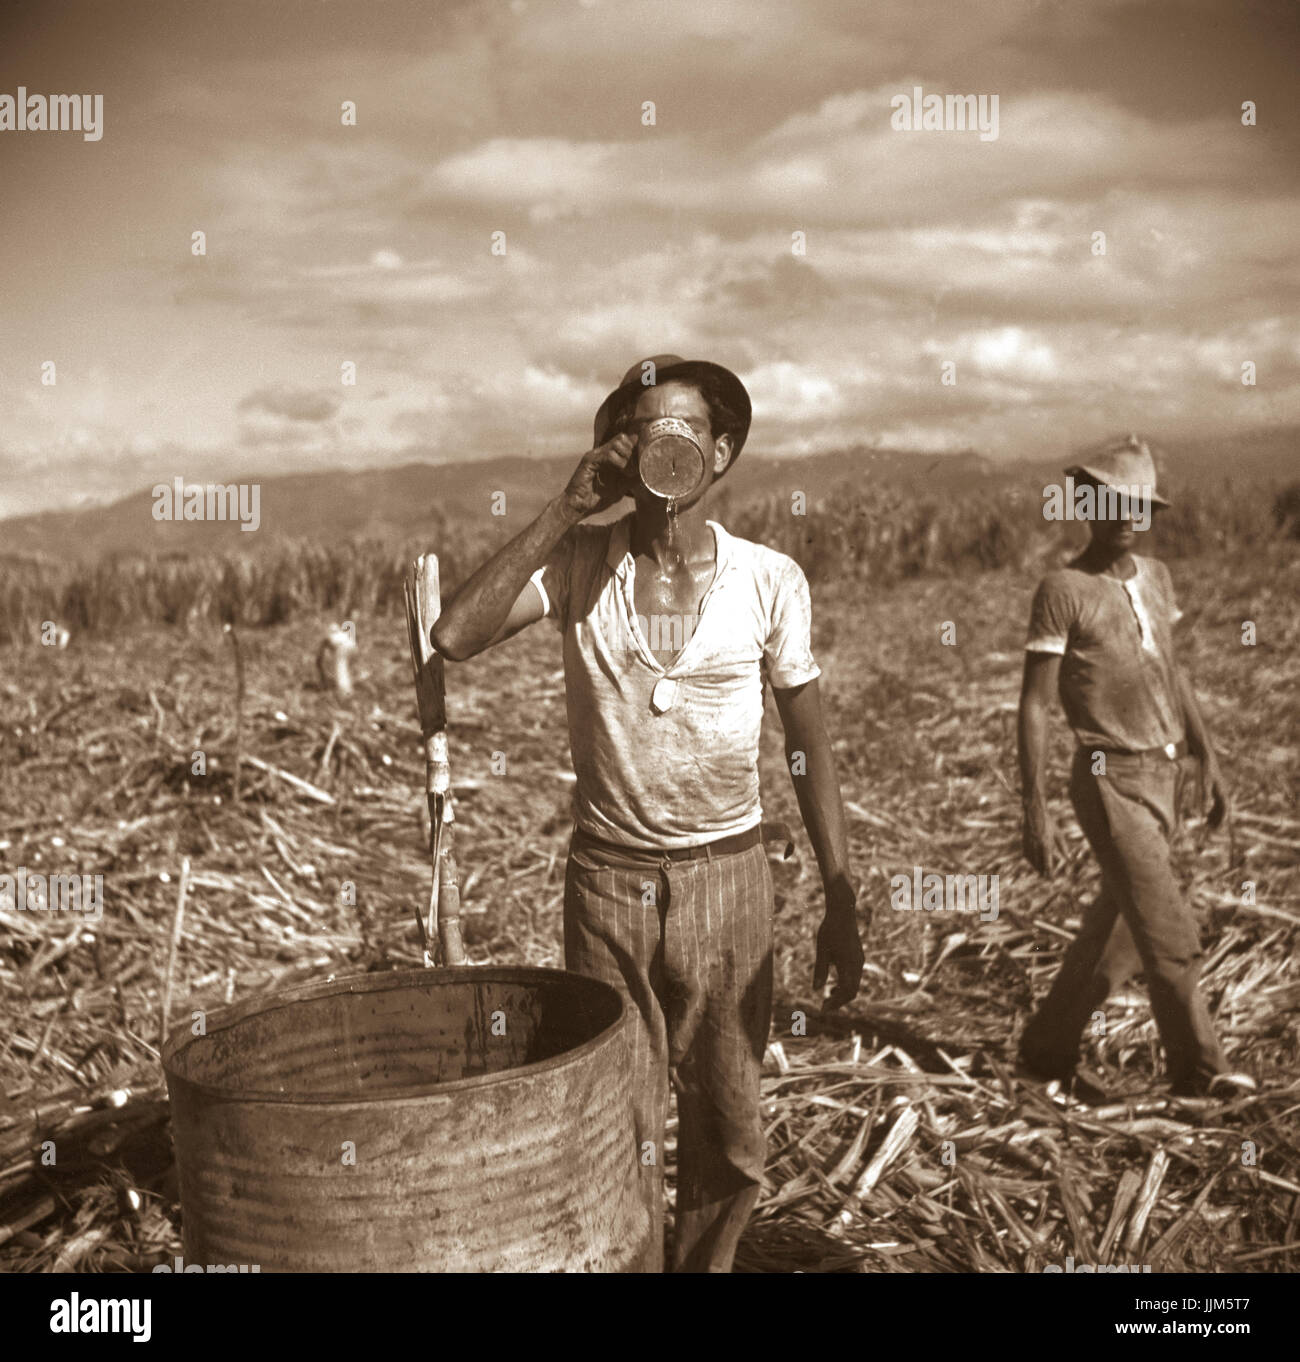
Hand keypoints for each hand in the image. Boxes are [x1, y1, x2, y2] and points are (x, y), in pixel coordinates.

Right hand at [562, 431, 636, 519]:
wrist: (579, 507)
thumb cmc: (596, 498)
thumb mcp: (620, 488)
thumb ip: (631, 478)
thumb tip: (645, 473)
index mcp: (608, 456)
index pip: (625, 440)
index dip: (635, 448)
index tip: (641, 461)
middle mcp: (601, 452)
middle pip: (622, 437)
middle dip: (632, 451)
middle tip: (635, 468)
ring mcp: (595, 455)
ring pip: (617, 443)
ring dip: (626, 457)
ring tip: (628, 472)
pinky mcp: (589, 461)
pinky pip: (608, 455)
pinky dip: (618, 462)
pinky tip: (621, 472)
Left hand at [813, 873, 863, 1011]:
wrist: (843, 912)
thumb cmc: (829, 930)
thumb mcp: (821, 950)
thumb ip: (820, 970)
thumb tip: (816, 989)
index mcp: (848, 964)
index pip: (846, 991)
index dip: (836, 1003)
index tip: (823, 1009)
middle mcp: (857, 964)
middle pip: (852, 991)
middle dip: (839, 1001)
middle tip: (824, 1006)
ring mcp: (859, 960)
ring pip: (854, 984)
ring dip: (842, 993)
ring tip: (828, 997)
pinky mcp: (858, 956)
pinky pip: (855, 977)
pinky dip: (845, 984)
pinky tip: (834, 984)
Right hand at [1022, 796, 1067, 876]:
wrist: (1034, 812)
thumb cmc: (1049, 823)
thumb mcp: (1058, 834)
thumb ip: (1063, 847)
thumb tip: (1069, 858)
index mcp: (1046, 844)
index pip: (1048, 863)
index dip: (1050, 872)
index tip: (1051, 878)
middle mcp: (1036, 846)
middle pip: (1039, 864)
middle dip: (1042, 872)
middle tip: (1046, 878)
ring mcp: (1029, 844)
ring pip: (1032, 860)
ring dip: (1036, 867)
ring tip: (1040, 872)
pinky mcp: (1024, 841)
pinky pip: (1026, 854)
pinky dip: (1030, 860)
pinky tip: (1033, 862)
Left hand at [1201, 758, 1229, 830]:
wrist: (1207, 758)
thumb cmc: (1206, 770)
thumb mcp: (1204, 784)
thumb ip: (1205, 797)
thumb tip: (1203, 811)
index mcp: (1222, 793)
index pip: (1225, 810)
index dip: (1223, 820)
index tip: (1219, 829)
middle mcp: (1223, 793)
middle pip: (1223, 811)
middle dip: (1219, 821)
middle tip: (1212, 831)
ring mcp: (1220, 792)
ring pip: (1220, 808)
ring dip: (1215, 817)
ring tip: (1207, 826)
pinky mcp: (1215, 790)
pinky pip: (1216, 804)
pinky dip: (1212, 811)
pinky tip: (1206, 816)